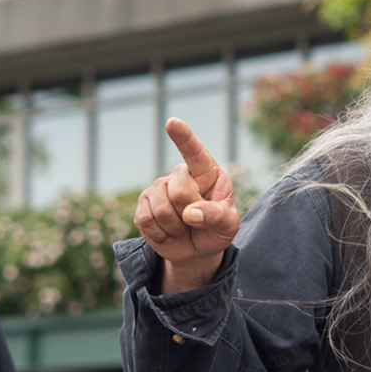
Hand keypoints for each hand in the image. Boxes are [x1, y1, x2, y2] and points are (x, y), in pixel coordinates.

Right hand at [136, 119, 240, 294]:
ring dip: (176, 228)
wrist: (196, 248)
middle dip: (190, 214)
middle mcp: (179, 175)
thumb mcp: (228, 225)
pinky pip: (147, 221)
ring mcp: (158, 189)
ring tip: (183, 227)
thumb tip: (191, 214)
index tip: (172, 123)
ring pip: (161, 210)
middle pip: (179, 192)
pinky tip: (169, 233)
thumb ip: (216, 216)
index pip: (195, 153)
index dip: (184, 137)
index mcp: (206, 173)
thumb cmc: (216, 228)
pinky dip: (162, 235)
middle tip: (197, 221)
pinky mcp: (142, 206)